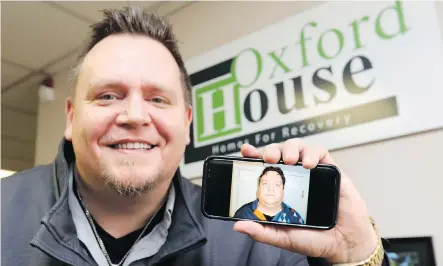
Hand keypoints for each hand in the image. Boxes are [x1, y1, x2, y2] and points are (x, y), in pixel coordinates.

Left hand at [233, 139, 378, 263]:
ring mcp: (311, 171)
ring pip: (297, 147)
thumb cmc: (314, 238)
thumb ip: (262, 232)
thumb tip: (239, 226)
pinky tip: (309, 164)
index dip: (253, 156)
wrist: (344, 243)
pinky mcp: (329, 169)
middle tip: (269, 158)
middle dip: (271, 149)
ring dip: (290, 148)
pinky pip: (320, 151)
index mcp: (279, 189)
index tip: (246, 151)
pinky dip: (312, 153)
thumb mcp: (283, 237)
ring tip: (289, 159)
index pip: (262, 167)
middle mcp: (293, 177)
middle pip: (278, 152)